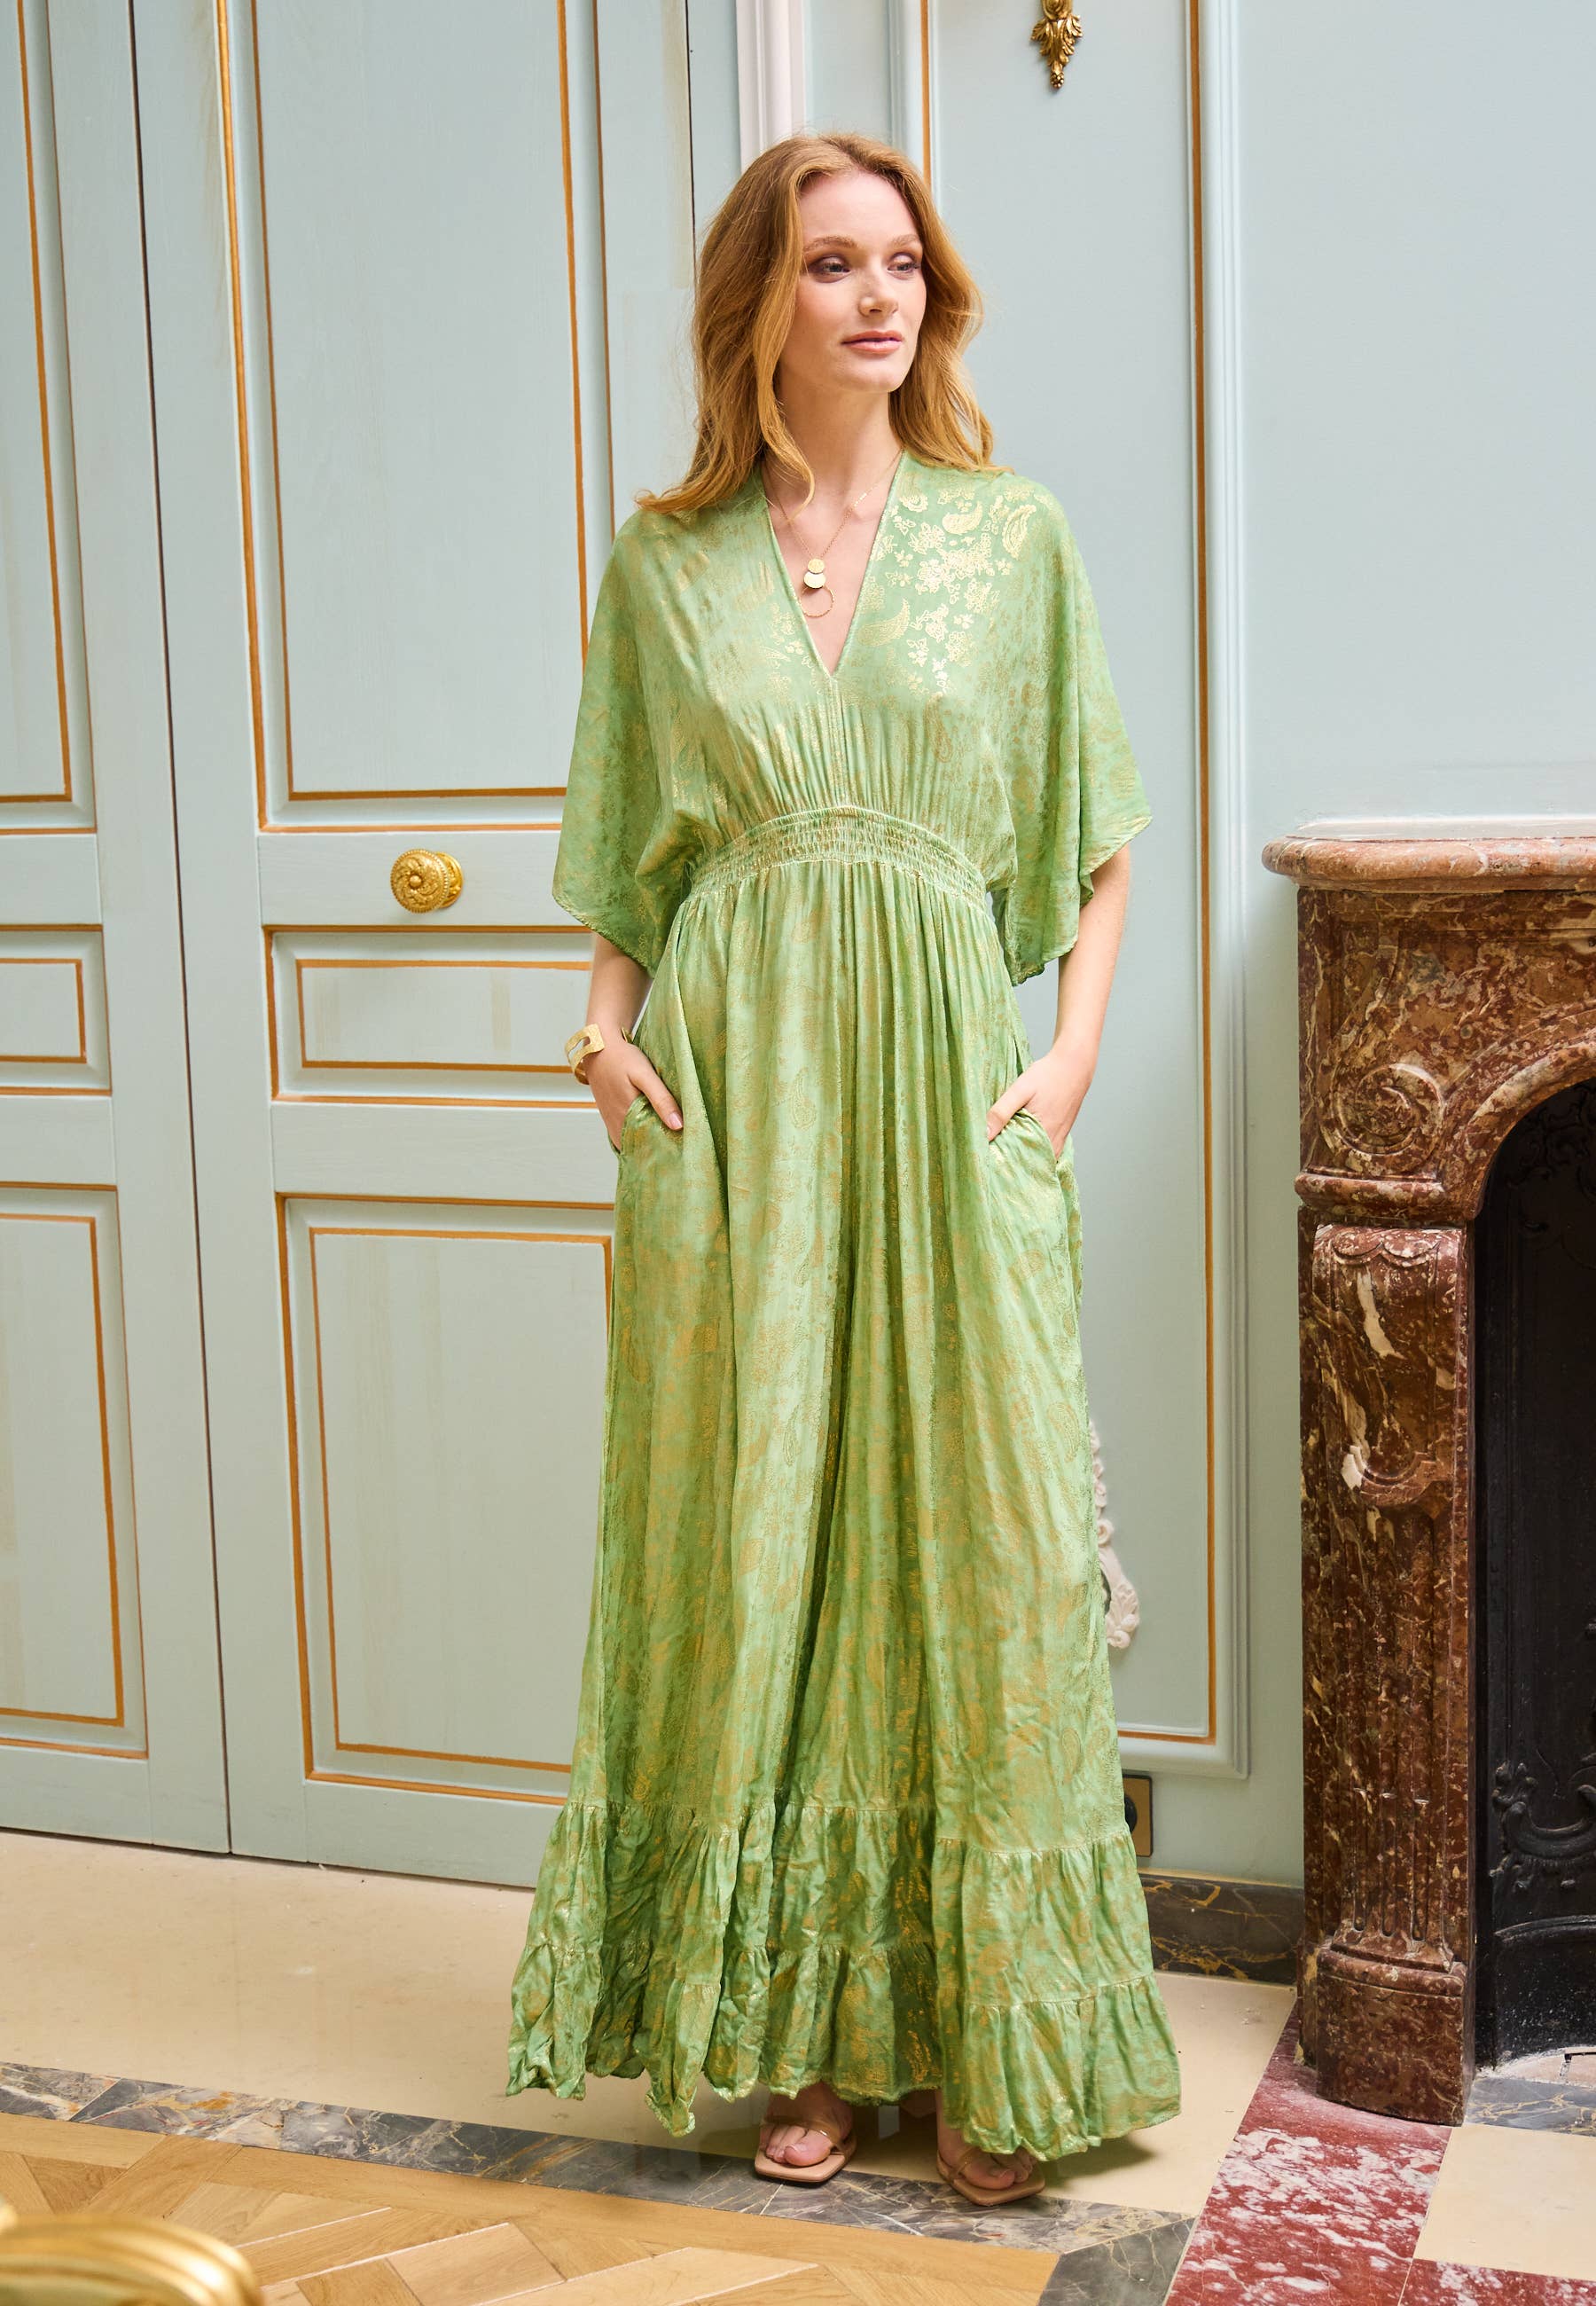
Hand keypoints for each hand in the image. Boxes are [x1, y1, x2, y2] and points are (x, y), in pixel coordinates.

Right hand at [587, 1040, 681, 1149]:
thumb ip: (661, 1099)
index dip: (665, 1151)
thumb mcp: (644, 1075)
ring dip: (647, 1144)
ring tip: (669, 1145)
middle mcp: (617, 1124)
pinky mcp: (610, 1117)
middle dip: (658, 1150)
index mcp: (627, 1117)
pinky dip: (637, 1137)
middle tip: (679, 1150)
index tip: (683, 1151)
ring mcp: (612, 1122)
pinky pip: (625, 1135)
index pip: (648, 1146)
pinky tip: (651, 1132)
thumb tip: (678, 1125)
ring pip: (632, 1142)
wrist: (598, 1047)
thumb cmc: (622, 1058)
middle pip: (640, 1147)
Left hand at [986, 1037, 1095, 1155]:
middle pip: (1028, 1164)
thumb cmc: (1048, 1076)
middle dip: (1009, 1164)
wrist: (1075, 1065)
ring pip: (1036, 1158)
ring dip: (1020, 1157)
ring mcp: (1058, 1140)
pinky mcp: (1061, 1134)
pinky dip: (1031, 1149)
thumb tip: (984, 1135)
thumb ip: (1001, 1112)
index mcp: (1042, 1137)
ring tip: (1001, 1154)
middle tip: (989, 1161)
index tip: (986, 1165)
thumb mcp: (1020, 1090)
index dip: (1001, 1166)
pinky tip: (1018, 1141)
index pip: (1018, 1164)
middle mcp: (1053, 1144)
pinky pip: (1044, 1150)